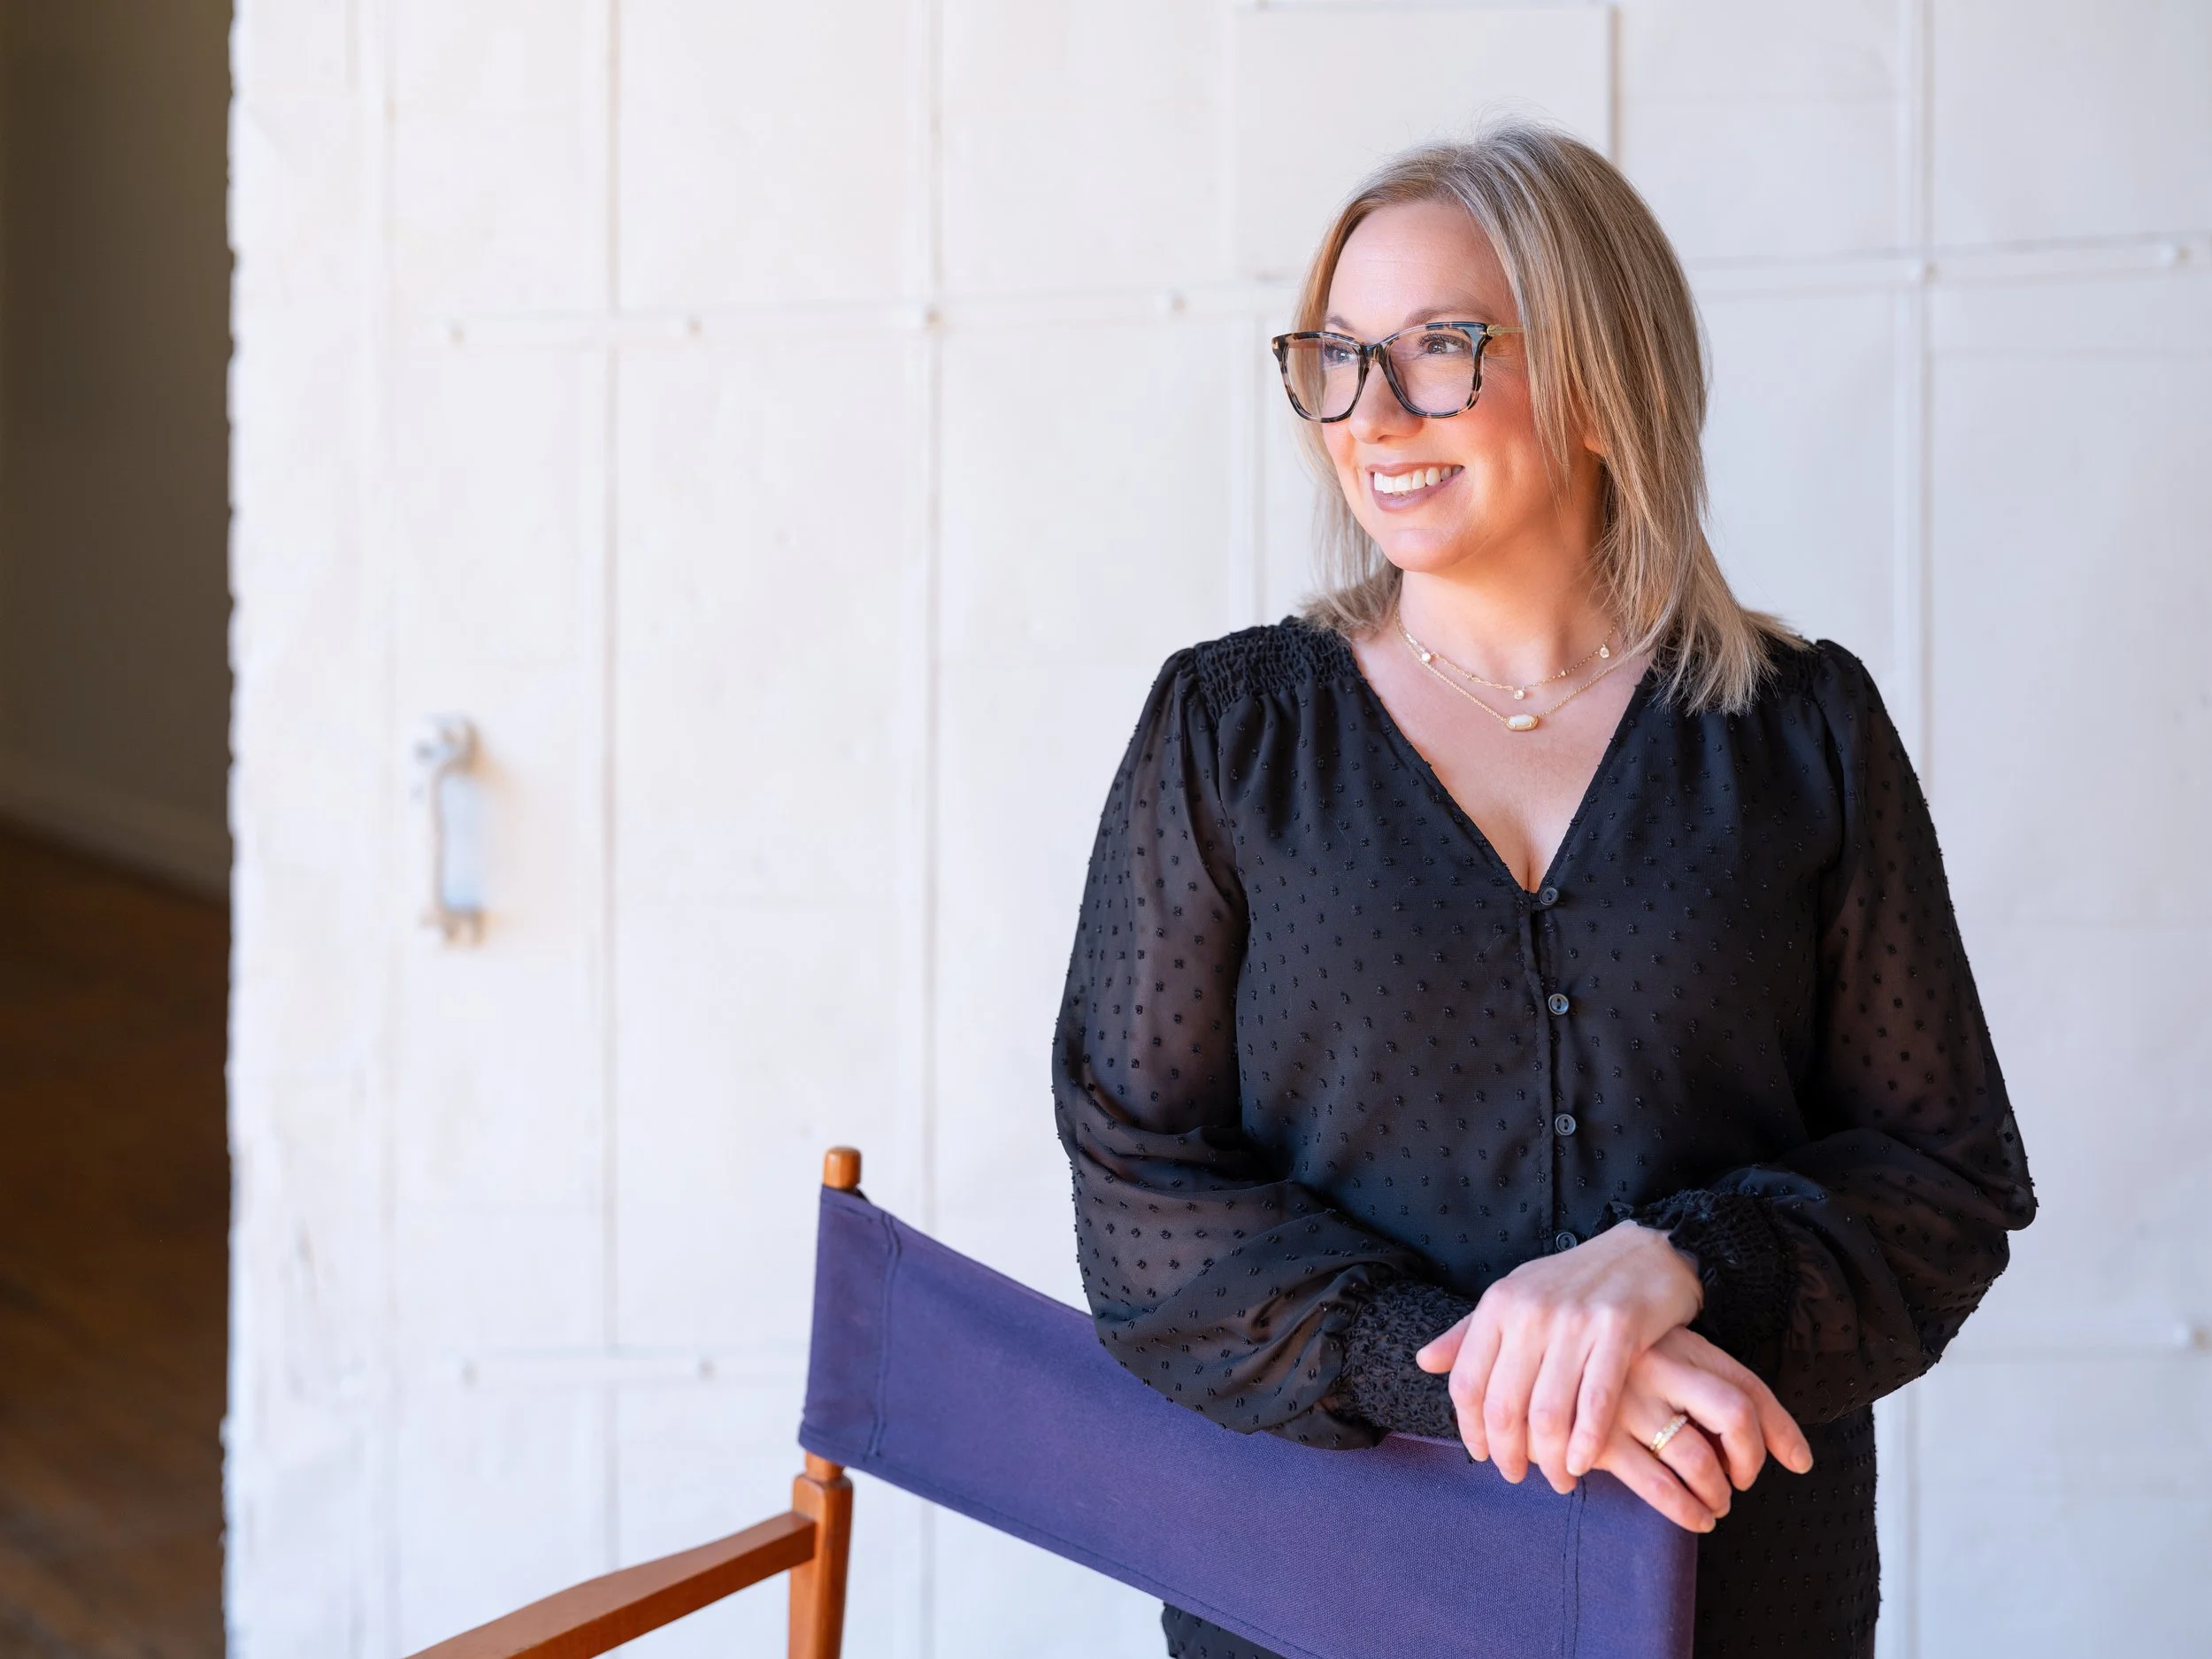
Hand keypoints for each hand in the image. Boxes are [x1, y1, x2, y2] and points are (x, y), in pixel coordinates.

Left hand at [1415, 1222, 1701, 1490]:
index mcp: (1498, 1304)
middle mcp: (1530, 1311)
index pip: (1468, 1382)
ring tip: (1558, 1479)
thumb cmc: (1572, 1283)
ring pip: (1548, 1411)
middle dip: (1508, 1453)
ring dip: (1550, 1459)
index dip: (1470, 1429)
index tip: (1481, 1455)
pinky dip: (1587, 1442)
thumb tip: (1423, 1362)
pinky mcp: (1618, 1329)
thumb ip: (1469, 1333)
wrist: (1643, 1253)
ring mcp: (1574, 1320)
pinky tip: (1583, 1462)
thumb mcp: (1515, 1296)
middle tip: (1518, 1475)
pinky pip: (1596, 1401)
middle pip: (1504, 1405)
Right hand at [1588, 1328, 1814, 1532]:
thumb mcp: (1653, 1358)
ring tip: (1714, 1504)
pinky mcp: (1597, 1436)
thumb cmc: (1600, 1372)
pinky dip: (1686, 1510)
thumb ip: (1700, 1385)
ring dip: (1718, 1494)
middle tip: (1742, 1481)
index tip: (1796, 1460)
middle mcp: (1656, 1366)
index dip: (1781, 1429)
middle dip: (1751, 1459)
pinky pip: (1659, 1485)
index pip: (1746, 1384)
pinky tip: (1693, 1517)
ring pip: (1699, 1458)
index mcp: (1676, 1343)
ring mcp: (1626, 1400)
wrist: (1529, 1368)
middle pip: (1735, 1413)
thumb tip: (1777, 1449)